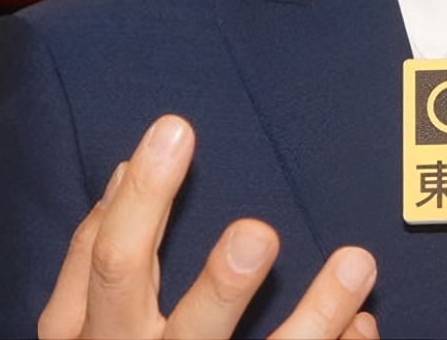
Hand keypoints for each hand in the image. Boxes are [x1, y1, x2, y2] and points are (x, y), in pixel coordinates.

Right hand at [38, 115, 378, 339]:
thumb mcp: (83, 323)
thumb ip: (96, 253)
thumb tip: (125, 169)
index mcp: (98, 336)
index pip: (113, 260)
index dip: (142, 196)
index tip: (176, 127)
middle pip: (189, 327)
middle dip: (221, 286)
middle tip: (258, 233)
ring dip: (317, 315)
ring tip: (357, 263)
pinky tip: (364, 322)